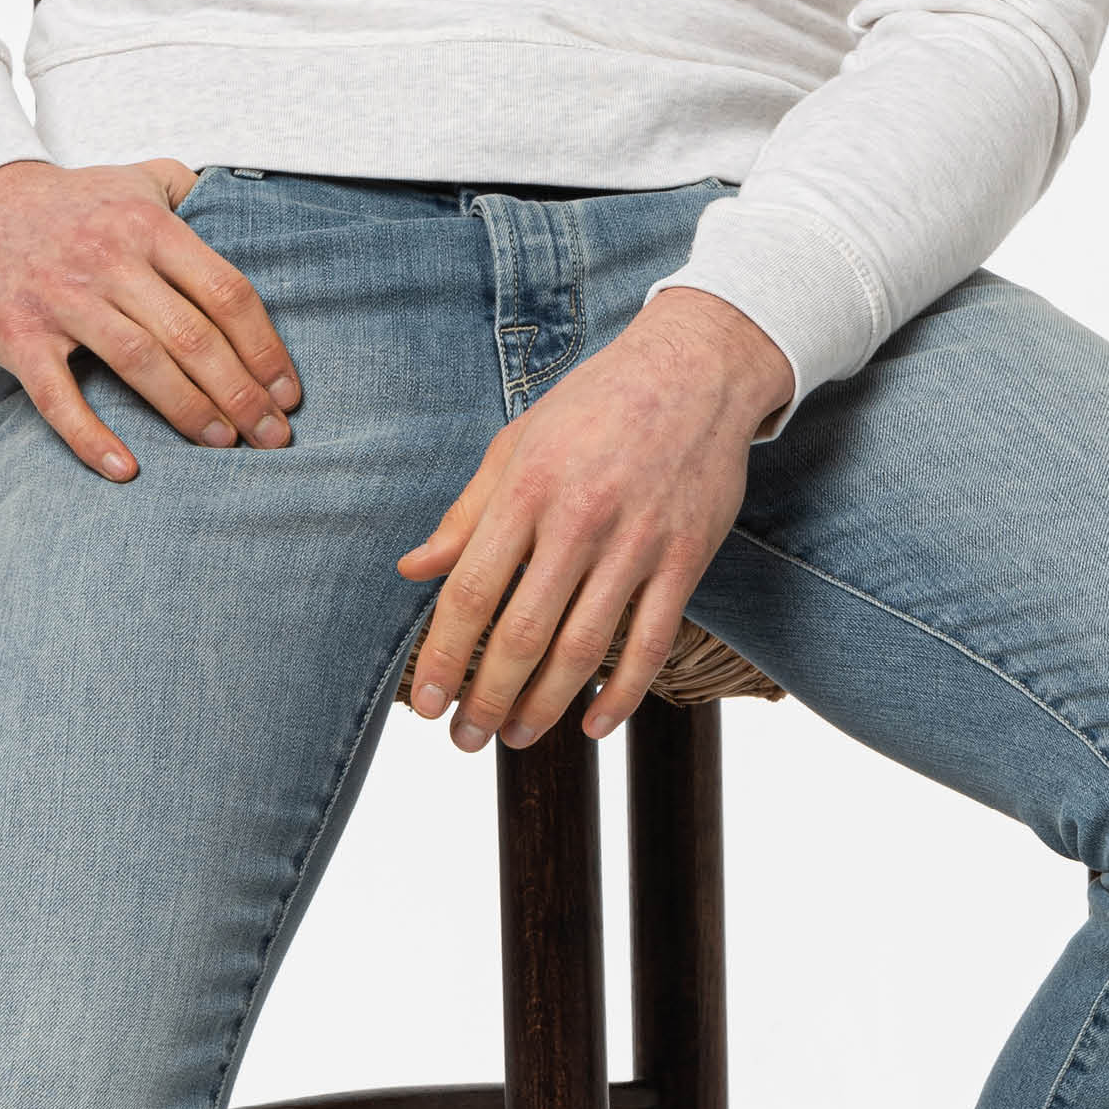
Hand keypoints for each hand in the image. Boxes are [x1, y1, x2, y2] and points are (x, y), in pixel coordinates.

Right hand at [0, 158, 300, 482]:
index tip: (289, 393)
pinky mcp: (16, 333)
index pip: (227, 292)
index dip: (265, 348)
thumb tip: (247, 208)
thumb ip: (191, 193)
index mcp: (149, 227)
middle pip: (193, 335)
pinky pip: (58, 395)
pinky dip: (91, 436)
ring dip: (188, 411)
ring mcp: (61, 298)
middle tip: (272, 438)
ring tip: (223, 446)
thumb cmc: (68, 203)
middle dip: (242, 393)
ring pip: (140, 363)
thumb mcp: (137, 179)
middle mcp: (110, 259)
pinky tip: (126, 469)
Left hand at [398, 288, 787, 749]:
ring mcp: (637, 542)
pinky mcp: (686, 558)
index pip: (472, 592)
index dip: (444, 657)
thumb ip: (466, 512)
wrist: (695, 370)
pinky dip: (623, 692)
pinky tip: (595, 722)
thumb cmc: (594, 405)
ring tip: (518, 738)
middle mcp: (579, 519)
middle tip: (466, 739)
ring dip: (545, 706)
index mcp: (526, 489)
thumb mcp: (517, 442)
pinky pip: (652, 641)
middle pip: (523, 633)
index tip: (426, 703)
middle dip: (487, 698)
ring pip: (584, 648)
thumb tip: (413, 569)